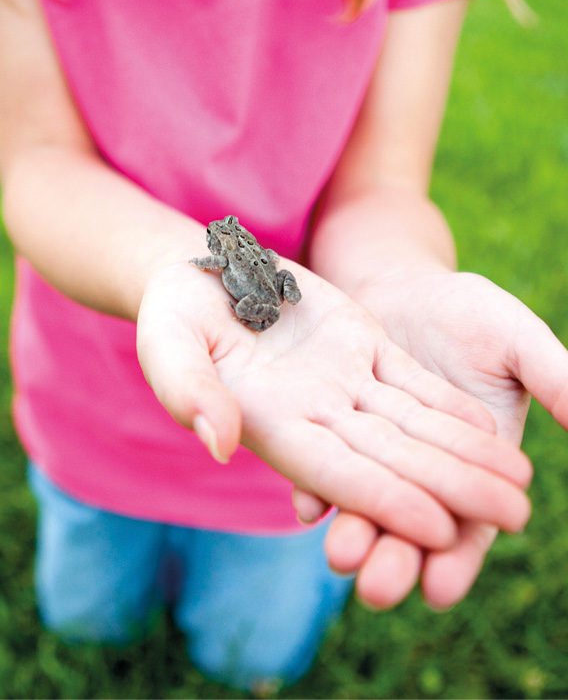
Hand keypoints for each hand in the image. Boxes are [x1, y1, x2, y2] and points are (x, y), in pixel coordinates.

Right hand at [136, 262, 530, 550]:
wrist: (200, 274)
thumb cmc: (172, 312)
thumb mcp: (167, 342)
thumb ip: (187, 390)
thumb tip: (218, 442)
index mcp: (270, 424)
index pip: (338, 474)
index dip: (388, 501)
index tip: (443, 530)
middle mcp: (315, 415)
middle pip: (394, 459)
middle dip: (455, 489)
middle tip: (519, 517)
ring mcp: (343, 382)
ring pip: (415, 425)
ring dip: (467, 454)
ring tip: (522, 482)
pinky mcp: (362, 347)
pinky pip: (412, 382)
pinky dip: (449, 406)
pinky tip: (489, 428)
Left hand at [318, 271, 567, 608]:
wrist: (400, 287)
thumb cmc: (466, 312)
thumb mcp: (513, 340)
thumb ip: (553, 379)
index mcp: (472, 461)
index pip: (468, 523)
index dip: (457, 556)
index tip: (442, 586)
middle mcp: (420, 469)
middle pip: (410, 528)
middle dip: (395, 560)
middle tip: (378, 588)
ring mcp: (375, 453)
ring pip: (365, 506)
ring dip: (354, 535)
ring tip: (341, 558)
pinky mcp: (336, 431)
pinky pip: (323, 466)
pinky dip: (315, 487)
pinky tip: (307, 506)